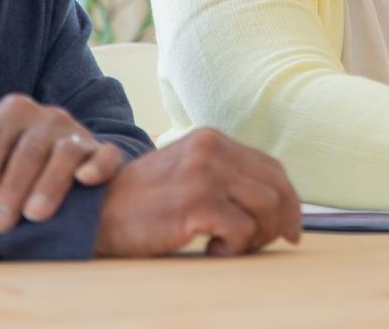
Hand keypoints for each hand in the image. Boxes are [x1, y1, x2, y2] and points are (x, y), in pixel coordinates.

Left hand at [0, 93, 124, 232]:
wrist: (66, 167)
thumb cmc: (15, 163)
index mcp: (15, 111)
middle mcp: (49, 116)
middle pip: (28, 150)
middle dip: (11, 188)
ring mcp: (79, 133)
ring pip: (65, 154)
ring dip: (48, 185)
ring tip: (34, 215)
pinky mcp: (105, 152)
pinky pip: (106, 156)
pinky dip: (97, 167)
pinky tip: (85, 180)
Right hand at [93, 128, 301, 257]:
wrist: (97, 212)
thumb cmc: (145, 202)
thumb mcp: (188, 172)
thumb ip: (225, 177)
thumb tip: (277, 205)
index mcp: (212, 139)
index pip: (272, 168)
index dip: (289, 201)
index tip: (291, 229)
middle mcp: (211, 149)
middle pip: (277, 187)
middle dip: (279, 223)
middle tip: (260, 244)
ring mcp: (204, 174)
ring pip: (267, 207)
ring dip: (256, 236)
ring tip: (229, 245)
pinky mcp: (196, 203)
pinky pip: (242, 230)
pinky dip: (235, 247)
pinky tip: (212, 250)